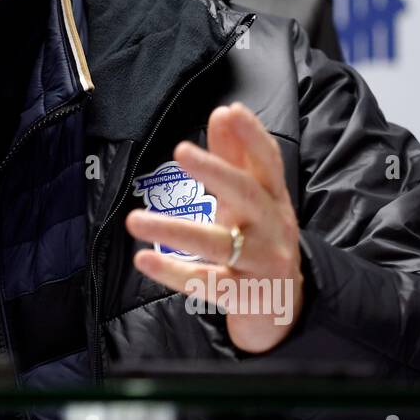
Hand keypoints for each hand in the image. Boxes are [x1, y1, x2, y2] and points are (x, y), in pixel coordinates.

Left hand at [126, 102, 303, 353]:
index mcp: (274, 200)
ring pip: (218, 244)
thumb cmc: (261, 241)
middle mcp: (274, 229)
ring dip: (174, 230)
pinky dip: (174, 272)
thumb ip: (235, 158)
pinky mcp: (244, 296)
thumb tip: (222, 112)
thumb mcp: (252, 201)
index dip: (252, 136)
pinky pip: (207, 283)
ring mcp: (260, 264)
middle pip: (247, 196)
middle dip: (216, 172)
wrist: (286, 308)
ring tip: (134, 220)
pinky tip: (144, 260)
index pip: (268, 163)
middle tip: (181, 150)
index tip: (230, 111)